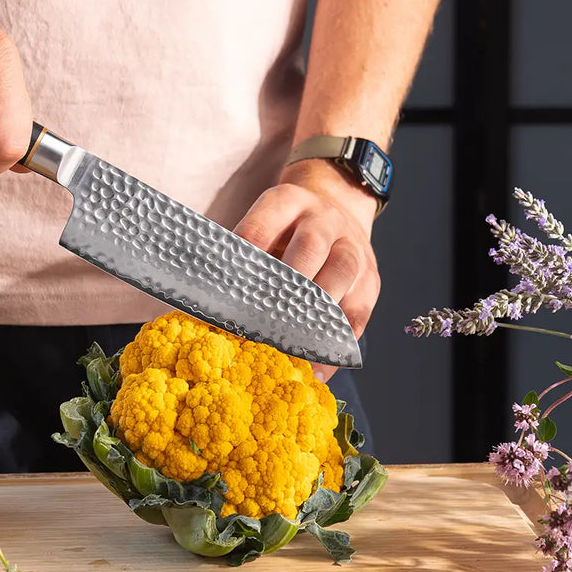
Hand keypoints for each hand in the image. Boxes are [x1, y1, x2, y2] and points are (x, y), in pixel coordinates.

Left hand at [233, 160, 380, 379]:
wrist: (337, 208)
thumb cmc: (284, 231)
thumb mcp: (263, 226)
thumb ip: (238, 260)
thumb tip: (200, 311)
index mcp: (287, 202)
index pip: (261, 227)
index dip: (245, 260)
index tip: (227, 296)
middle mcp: (323, 220)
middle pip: (309, 247)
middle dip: (285, 285)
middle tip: (260, 323)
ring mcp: (352, 247)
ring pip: (340, 274)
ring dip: (315, 312)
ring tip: (291, 346)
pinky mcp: (370, 278)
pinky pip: (359, 311)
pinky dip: (338, 341)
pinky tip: (318, 368)